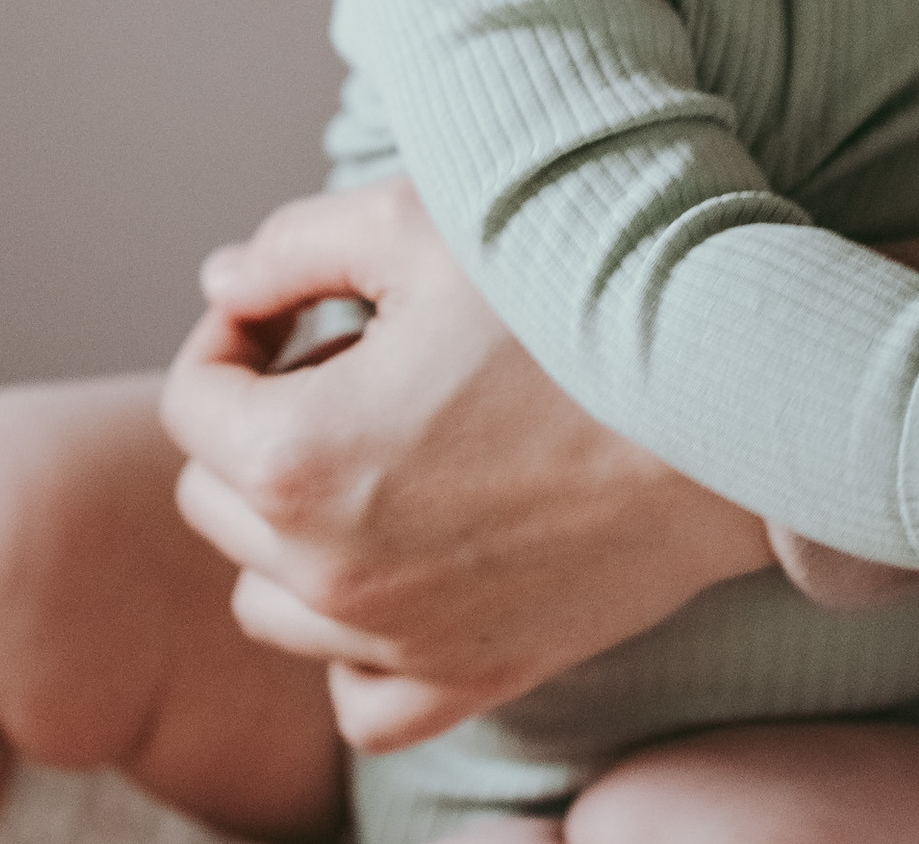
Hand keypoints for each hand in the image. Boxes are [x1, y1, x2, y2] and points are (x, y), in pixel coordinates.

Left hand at [161, 178, 771, 750]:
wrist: (725, 402)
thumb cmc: (573, 298)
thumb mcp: (422, 224)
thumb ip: (294, 247)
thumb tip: (221, 285)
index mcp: (298, 457)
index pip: (193, 398)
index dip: (234, 336)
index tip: (299, 308)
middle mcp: (329, 573)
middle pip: (216, 497)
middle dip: (263, 421)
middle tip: (354, 361)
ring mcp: (399, 641)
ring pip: (268, 598)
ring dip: (294, 526)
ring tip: (385, 447)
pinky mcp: (471, 680)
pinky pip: (355, 693)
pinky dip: (354, 640)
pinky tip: (407, 558)